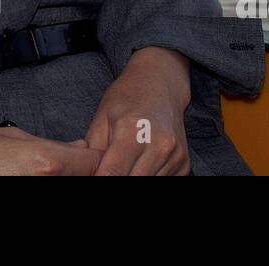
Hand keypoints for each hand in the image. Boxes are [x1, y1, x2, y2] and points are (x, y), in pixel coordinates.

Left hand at [85, 46, 192, 174]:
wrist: (160, 82)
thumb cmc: (126, 98)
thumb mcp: (100, 118)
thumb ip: (93, 152)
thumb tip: (85, 173)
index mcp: (132, 131)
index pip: (112, 174)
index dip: (99, 179)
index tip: (94, 175)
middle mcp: (159, 145)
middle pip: (131, 183)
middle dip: (115, 178)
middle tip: (107, 169)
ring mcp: (175, 156)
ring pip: (148, 185)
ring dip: (132, 179)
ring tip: (123, 164)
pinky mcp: (184, 163)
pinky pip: (164, 182)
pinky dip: (148, 177)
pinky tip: (139, 164)